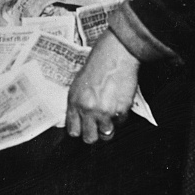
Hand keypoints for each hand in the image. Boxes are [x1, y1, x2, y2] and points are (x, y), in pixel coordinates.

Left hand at [66, 29, 140, 143]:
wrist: (115, 55)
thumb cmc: (97, 64)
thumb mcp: (79, 83)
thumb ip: (78, 103)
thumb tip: (78, 118)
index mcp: (75, 102)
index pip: (73, 131)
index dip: (79, 131)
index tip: (83, 128)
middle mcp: (88, 110)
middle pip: (89, 138)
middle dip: (94, 134)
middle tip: (97, 127)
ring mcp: (105, 112)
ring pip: (106, 135)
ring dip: (108, 127)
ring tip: (109, 115)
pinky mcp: (121, 110)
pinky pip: (120, 123)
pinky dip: (120, 116)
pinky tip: (118, 103)